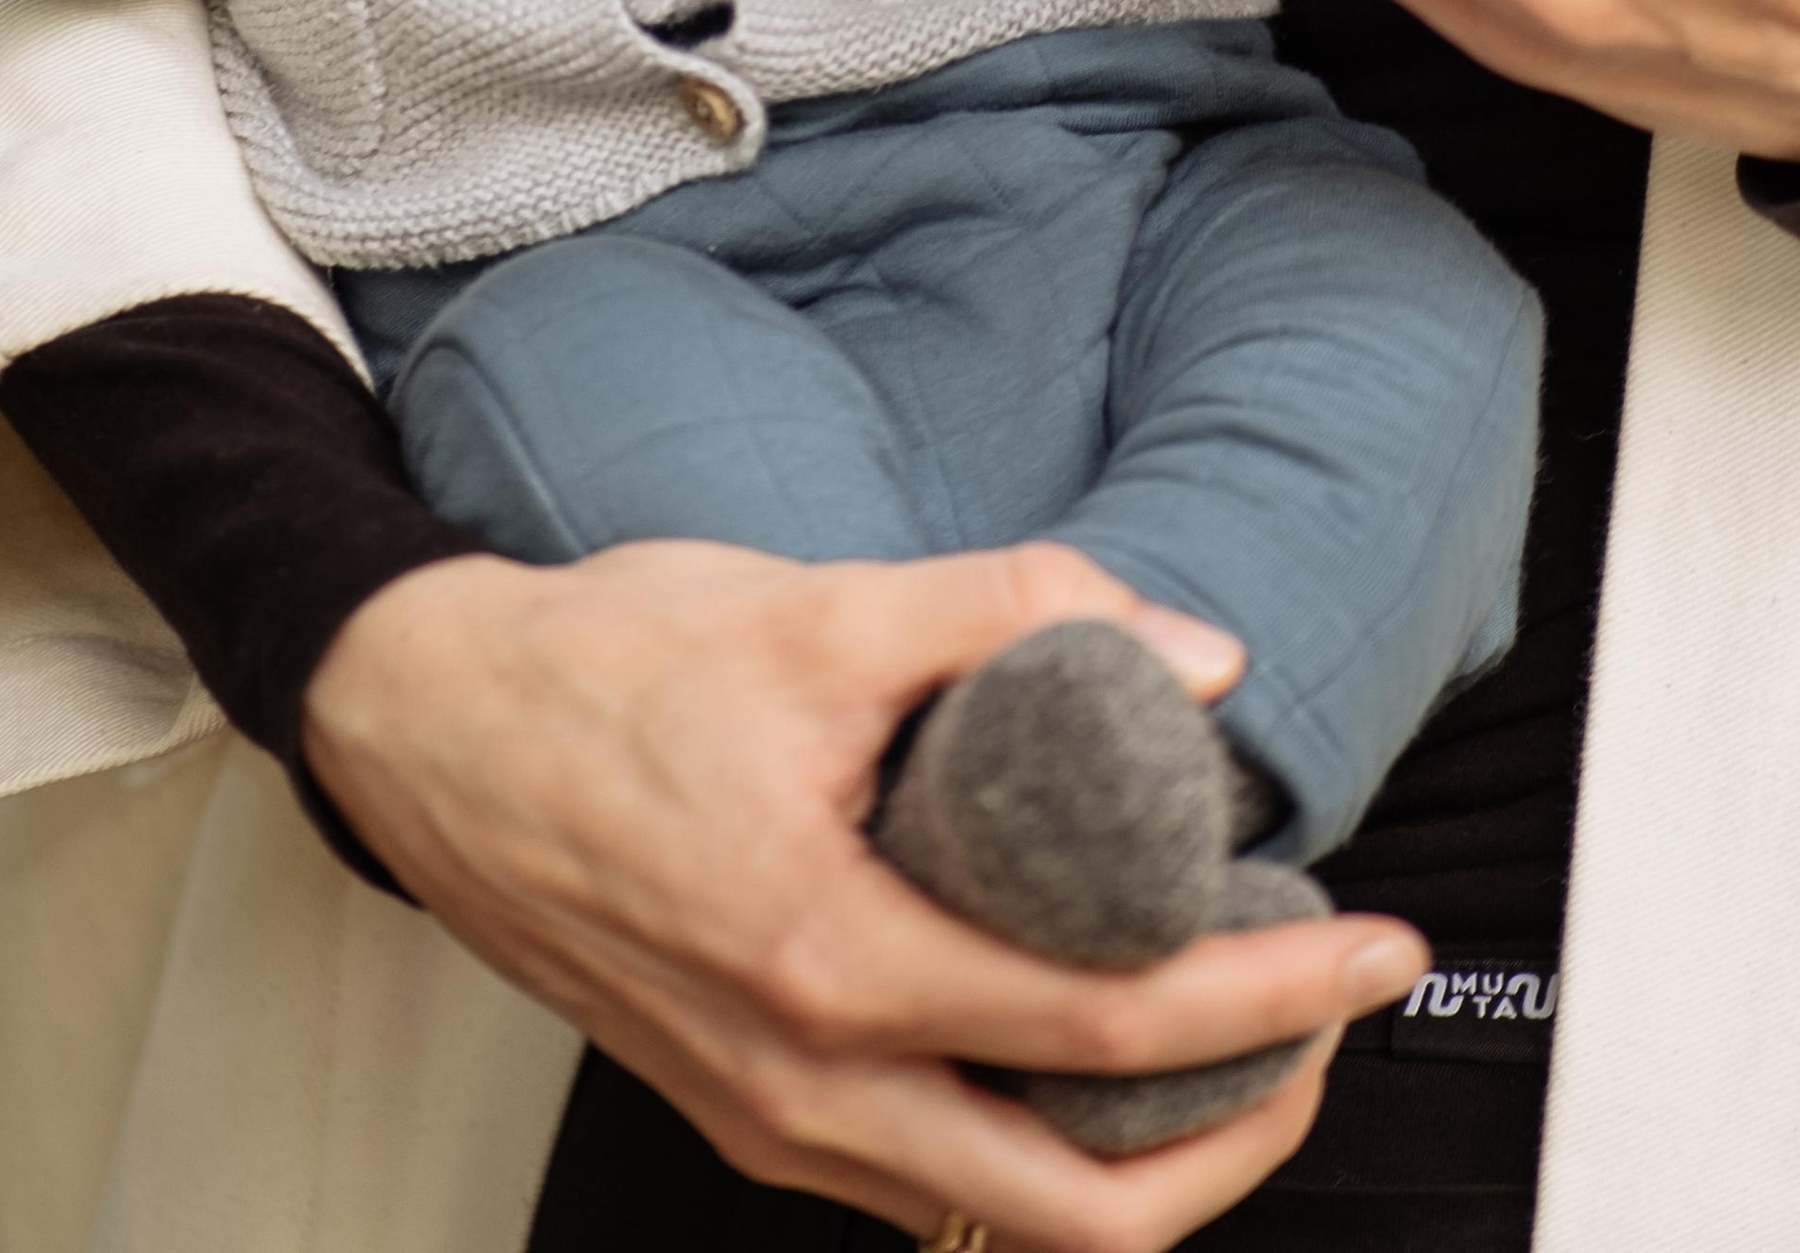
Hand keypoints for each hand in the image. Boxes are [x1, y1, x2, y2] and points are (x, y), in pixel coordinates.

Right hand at [303, 538, 1427, 1251]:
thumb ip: (1010, 613)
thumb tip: (1190, 657)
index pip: (1108, 1028)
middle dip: (1241, 1136)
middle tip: (1325, 1026)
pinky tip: (1082, 1045)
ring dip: (1141, 1161)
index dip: (1272, 999)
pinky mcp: (742, 1108)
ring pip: (1002, 1222)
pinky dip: (1037, 1149)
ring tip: (1229, 1038)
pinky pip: (927, 1187)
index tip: (1373, 952)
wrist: (425, 731)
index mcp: (828, 962)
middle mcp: (801, 1083)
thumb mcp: (816, 609)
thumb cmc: (601, 664)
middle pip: (1077, 1214)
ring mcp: (766, 1118)